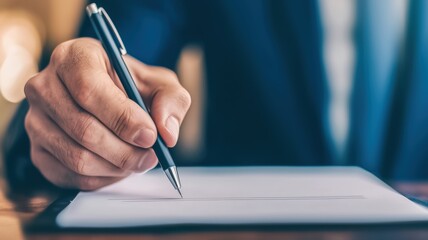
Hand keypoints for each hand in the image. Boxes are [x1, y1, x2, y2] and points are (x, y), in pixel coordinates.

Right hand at [24, 38, 190, 189]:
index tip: (149, 135)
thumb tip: (166, 132)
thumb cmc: (131, 87)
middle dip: (125, 151)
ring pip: (77, 157)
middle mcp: (45, 86)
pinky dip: (102, 179)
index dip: (122, 118)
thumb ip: (171, 100)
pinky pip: (69, 176)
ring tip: (138, 161)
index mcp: (74, 58)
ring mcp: (36, 120)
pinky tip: (118, 167)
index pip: (90, 91)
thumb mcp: (159, 84)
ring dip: (116, 167)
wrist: (108, 98)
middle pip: (83, 129)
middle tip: (151, 156)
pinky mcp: (37, 150)